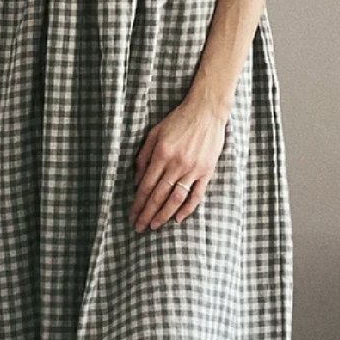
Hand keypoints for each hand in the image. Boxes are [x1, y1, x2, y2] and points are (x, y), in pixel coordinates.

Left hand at [130, 101, 228, 231]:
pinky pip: (197, 194)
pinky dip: (187, 208)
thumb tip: (136, 180)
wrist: (207, 111)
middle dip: (147, 214)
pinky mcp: (207, 171)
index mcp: (161, 154)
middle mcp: (176, 164)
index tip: (132, 215)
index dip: (138, 203)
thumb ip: (144, 156)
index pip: (146, 185)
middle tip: (139, 227)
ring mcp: (193, 169)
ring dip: (164, 215)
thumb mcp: (154, 133)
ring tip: (155, 226)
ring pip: (176, 198)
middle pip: (159, 195)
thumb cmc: (178, 120)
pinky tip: (178, 219)